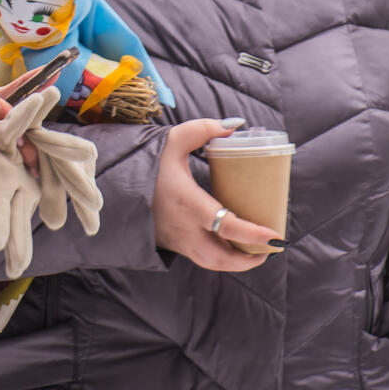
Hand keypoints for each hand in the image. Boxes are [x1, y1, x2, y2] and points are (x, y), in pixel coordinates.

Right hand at [153, 119, 279, 270]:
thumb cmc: (146, 164)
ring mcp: (177, 240)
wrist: (112, 187)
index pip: (227, 227)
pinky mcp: (172, 244)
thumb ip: (202, 130)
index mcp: (189, 204)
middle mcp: (184, 228)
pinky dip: (219, 257)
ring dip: (235, 263)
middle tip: (270, 249)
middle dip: (249, 260)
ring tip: (255, 252)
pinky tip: (230, 246)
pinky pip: (200, 257)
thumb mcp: (172, 141)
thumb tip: (234, 126)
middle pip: (221, 258)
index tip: (276, 236)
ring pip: (210, 263)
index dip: (254, 235)